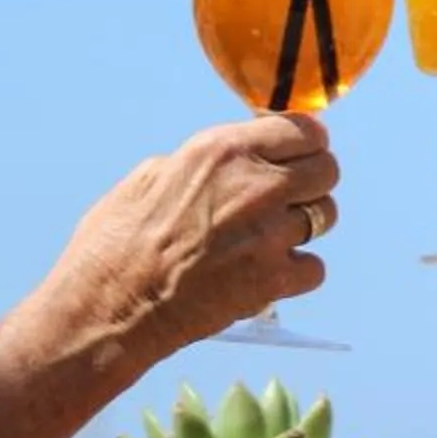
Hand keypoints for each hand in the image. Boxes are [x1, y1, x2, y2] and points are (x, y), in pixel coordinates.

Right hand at [30, 114, 339, 373]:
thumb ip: (201, 163)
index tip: (299, 152)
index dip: (306, 142)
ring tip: (268, 238)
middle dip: (312, 181)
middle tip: (289, 197)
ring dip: (304, 225)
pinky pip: (314, 268)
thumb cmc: (115, 243)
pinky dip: (295, 272)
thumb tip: (227, 162)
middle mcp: (256, 185)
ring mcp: (270, 234)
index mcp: (223, 150)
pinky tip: (265, 275)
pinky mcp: (274, 280)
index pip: (303, 129)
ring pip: (326, 216)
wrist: (109, 308)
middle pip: (327, 169)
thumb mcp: (150, 177)